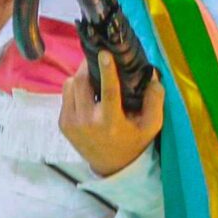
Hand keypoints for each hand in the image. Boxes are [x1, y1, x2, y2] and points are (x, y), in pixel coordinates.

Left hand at [60, 51, 163, 176]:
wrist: (111, 165)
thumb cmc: (133, 141)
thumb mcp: (150, 125)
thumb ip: (155, 101)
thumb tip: (153, 74)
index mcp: (110, 122)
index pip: (108, 92)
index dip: (106, 71)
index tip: (104, 53)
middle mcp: (87, 122)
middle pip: (82, 82)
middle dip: (88, 66)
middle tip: (96, 58)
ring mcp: (71, 123)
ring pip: (70, 85)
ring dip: (80, 77)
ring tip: (93, 77)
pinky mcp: (62, 123)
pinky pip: (65, 95)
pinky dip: (75, 89)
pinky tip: (86, 94)